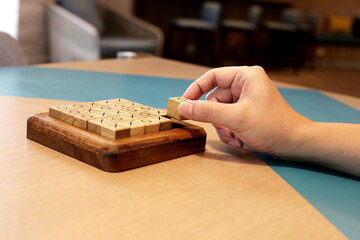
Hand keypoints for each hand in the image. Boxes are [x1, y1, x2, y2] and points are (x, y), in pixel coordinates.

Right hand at [178, 66, 310, 157]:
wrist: (296, 143)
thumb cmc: (272, 126)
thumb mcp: (236, 119)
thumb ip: (207, 112)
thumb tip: (183, 107)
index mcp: (245, 76)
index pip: (212, 76)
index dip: (196, 89)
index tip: (184, 103)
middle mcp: (246, 84)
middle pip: (215, 99)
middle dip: (217, 119)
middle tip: (225, 131)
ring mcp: (247, 99)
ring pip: (220, 112)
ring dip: (224, 128)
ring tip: (235, 139)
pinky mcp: (248, 112)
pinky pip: (229, 119)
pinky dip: (231, 131)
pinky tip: (240, 140)